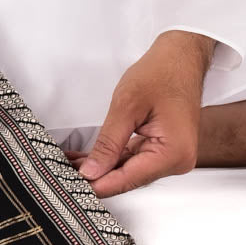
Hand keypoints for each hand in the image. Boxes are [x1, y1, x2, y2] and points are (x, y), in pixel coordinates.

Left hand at [70, 30, 216, 195]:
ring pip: (128, 171)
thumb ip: (108, 143)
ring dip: (101, 168)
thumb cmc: (162, 73)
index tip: (73, 187)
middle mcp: (177, 160)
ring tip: (70, 164)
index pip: (128, 179)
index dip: (98, 184)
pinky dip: (111, 158)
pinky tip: (88, 158)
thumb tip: (92, 171)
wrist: (180, 57)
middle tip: (65, 173)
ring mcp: (171, 156)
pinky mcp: (163, 150)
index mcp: (173, 153)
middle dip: (97, 176)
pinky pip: (133, 160)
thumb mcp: (126, 107)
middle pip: (129, 178)